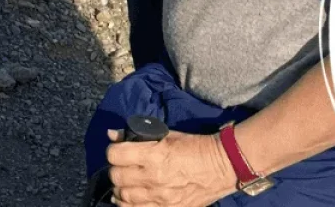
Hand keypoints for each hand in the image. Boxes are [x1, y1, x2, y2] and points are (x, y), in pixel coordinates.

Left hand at [104, 129, 237, 206]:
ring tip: (125, 183)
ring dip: (120, 188)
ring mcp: (160, 198)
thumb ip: (137, 135)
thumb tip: (112, 134)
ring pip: (123, 197)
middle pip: (116, 176)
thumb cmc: (194, 146)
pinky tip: (128, 199)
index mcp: (153, 155)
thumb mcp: (166, 134)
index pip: (115, 154)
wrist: (222, 166)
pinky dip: (128, 205)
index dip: (113, 150)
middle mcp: (153, 178)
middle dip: (115, 169)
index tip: (118, 150)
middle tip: (122, 166)